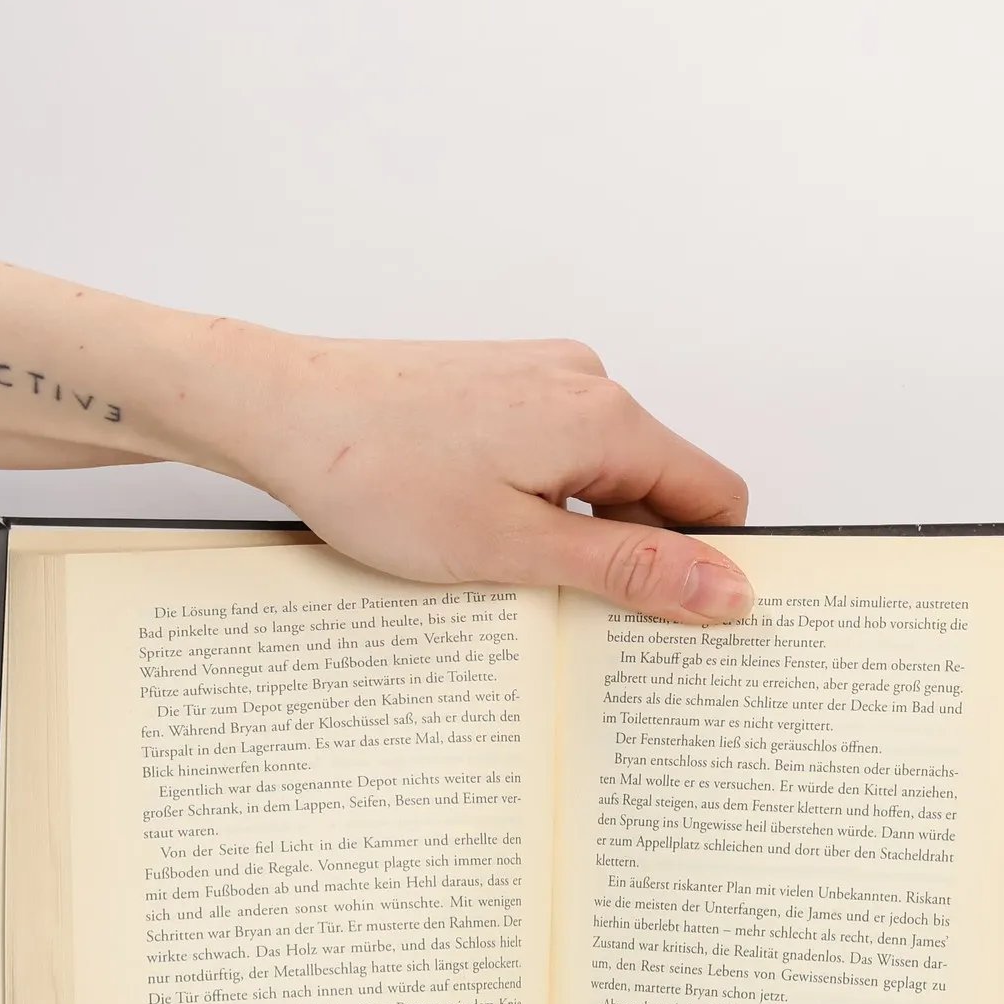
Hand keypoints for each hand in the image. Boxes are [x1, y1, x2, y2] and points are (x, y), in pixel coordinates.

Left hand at [187, 328, 753, 622]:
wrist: (275, 407)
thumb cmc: (376, 472)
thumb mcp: (516, 547)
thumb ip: (631, 571)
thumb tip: (728, 589)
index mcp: (607, 418)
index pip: (714, 497)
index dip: (705, 566)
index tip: (678, 625)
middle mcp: (585, 383)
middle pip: (659, 487)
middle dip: (632, 556)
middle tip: (573, 616)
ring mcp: (539, 378)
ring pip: (602, 475)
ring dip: (577, 533)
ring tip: (506, 572)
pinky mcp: (499, 386)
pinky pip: (555, 454)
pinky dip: (538, 501)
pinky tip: (480, 534)